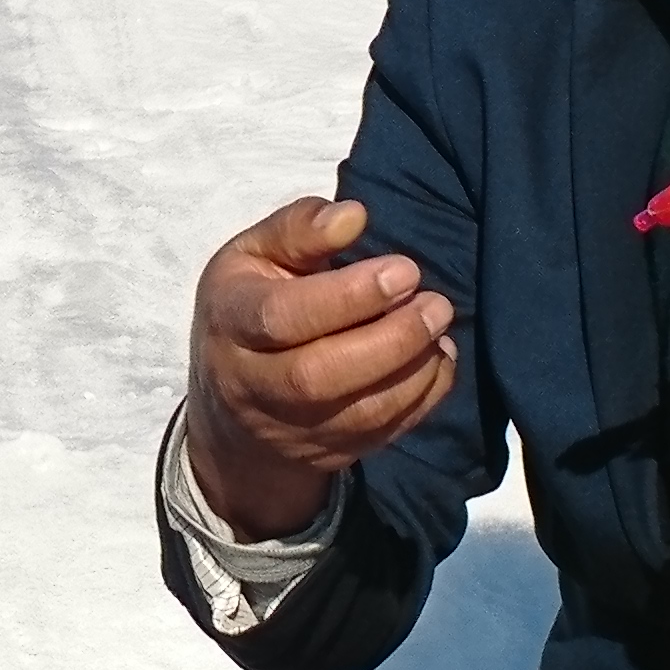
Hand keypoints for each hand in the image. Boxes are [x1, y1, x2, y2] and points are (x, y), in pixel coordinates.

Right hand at [183, 198, 457, 537]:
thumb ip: (299, 229)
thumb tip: (353, 216)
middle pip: (318, 376)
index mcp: (231, 322)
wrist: (234, 410)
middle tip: (435, 304)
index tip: (404, 270)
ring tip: (439, 325)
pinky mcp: (330, 453)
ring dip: (413, 370)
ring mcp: (291, 429)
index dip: (347, 296)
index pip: (281, 317)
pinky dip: (423, 398)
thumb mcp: (255, 257)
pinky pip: (384, 435)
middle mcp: (252, 384)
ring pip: (357, 414)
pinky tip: (437, 359)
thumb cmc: (252, 308)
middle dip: (389, 340)